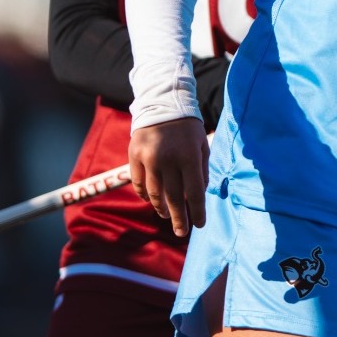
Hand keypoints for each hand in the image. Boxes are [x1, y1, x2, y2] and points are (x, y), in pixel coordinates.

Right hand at [128, 117, 208, 237]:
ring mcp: (149, 158)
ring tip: (167, 215)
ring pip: (154, 194)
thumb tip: (199, 196)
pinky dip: (145, 195)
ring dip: (161, 207)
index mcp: (189, 157)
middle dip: (179, 218)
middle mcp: (168, 159)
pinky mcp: (134, 156)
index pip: (195, 192)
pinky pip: (139, 183)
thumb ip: (202, 170)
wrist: (162, 104)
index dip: (198, 211)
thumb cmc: (188, 128)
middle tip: (182, 232)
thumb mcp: (202, 145)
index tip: (200, 224)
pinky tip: (152, 200)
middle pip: (174, 198)